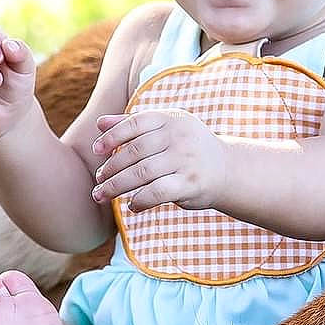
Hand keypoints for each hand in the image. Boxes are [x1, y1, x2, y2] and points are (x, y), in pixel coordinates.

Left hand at [90, 109, 227, 211]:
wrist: (227, 170)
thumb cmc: (188, 149)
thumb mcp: (166, 129)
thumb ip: (132, 124)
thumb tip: (99, 123)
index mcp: (171, 119)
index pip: (135, 123)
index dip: (112, 136)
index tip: (97, 150)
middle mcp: (179, 136)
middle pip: (135, 151)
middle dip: (111, 167)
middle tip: (98, 180)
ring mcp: (186, 160)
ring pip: (141, 173)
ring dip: (117, 186)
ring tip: (102, 195)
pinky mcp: (190, 184)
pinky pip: (156, 192)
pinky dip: (139, 200)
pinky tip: (132, 205)